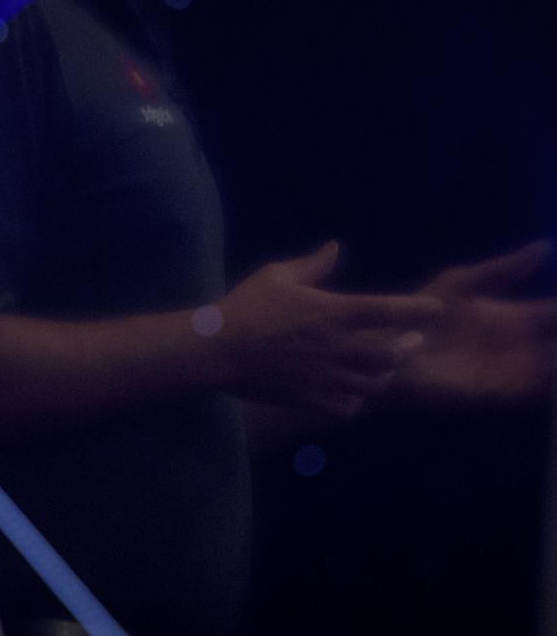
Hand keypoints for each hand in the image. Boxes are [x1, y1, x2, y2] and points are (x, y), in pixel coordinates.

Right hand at [217, 241, 442, 416]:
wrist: (218, 349)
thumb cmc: (247, 306)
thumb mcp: (278, 275)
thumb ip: (312, 264)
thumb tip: (335, 247)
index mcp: (333, 312)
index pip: (389, 311)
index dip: (418, 309)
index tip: (435, 309)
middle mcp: (338, 347)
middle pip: (391, 355)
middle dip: (406, 348)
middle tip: (412, 341)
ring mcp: (327, 377)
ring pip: (375, 384)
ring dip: (385, 374)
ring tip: (386, 366)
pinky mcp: (312, 398)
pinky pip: (350, 406)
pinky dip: (358, 398)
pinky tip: (355, 390)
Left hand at [388, 240, 556, 407]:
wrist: (388, 347)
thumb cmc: (420, 313)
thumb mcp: (464, 284)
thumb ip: (504, 270)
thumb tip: (544, 247)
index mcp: (519, 319)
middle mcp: (526, 348)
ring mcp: (519, 372)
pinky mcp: (504, 394)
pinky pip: (543, 390)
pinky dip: (553, 382)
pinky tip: (555, 371)